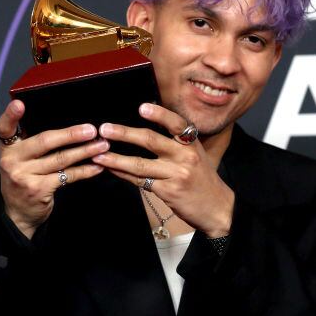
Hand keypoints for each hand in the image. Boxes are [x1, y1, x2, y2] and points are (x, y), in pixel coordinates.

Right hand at [0, 100, 106, 237]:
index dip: (10, 115)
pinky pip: (67, 176)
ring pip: (60, 159)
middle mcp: (12, 160)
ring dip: (85, 151)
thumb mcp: (21, 158)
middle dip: (71, 134)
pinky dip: (85, 170)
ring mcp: (24, 176)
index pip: (4, 128)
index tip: (19, 103)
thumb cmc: (25, 177)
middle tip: (91, 129)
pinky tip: (97, 166)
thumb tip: (68, 124)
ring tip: (103, 145)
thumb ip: (33, 142)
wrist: (18, 213)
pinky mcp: (38, 190)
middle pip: (44, 141)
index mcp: (8, 147)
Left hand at [93, 103, 233, 237]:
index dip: (159, 114)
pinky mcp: (168, 192)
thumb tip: (147, 124)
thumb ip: (177, 142)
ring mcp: (176, 175)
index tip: (141, 107)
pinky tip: (111, 169)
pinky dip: (123, 175)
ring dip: (116, 159)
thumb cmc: (202, 179)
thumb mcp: (195, 155)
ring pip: (140, 164)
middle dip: (125, 134)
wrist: (217, 208)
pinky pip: (140, 181)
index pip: (176, 124)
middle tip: (105, 129)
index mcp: (191, 144)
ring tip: (99, 154)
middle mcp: (185, 157)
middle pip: (151, 141)